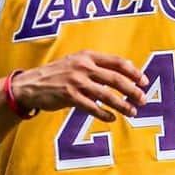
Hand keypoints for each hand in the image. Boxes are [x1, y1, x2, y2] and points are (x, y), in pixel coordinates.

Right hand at [12, 50, 147, 121]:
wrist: (30, 84)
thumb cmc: (57, 74)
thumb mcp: (76, 62)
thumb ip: (97, 66)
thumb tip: (123, 73)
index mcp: (88, 56)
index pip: (117, 62)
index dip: (134, 72)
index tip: (144, 81)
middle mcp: (83, 67)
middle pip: (116, 79)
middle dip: (133, 90)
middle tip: (143, 100)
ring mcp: (76, 82)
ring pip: (106, 95)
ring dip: (122, 104)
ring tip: (132, 112)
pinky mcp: (69, 96)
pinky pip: (92, 107)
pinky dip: (104, 113)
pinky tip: (112, 118)